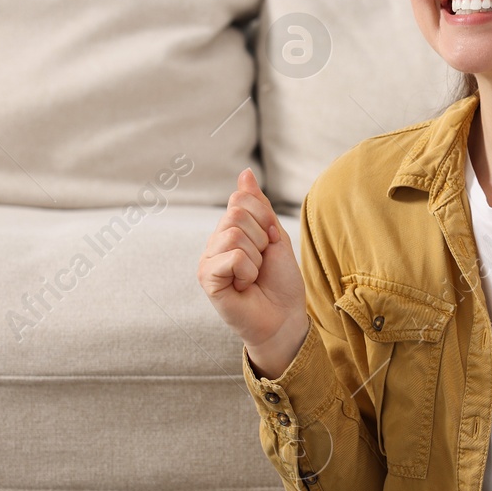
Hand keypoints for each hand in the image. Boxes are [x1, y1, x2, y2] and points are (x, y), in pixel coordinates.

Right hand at [198, 168, 308, 369]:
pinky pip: (232, 257)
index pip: (241, 199)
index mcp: (229, 230)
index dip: (265, 220)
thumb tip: (245, 173)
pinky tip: (244, 286)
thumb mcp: (275, 236)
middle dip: (261, 239)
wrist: (284, 317)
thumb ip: (259, 206)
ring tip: (252, 276)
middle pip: (236, 214)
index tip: (269, 244)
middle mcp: (214, 243)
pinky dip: (248, 272)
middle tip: (261, 263)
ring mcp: (208, 260)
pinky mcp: (207, 279)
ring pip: (234, 234)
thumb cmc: (280, 281)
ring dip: (256, 258)